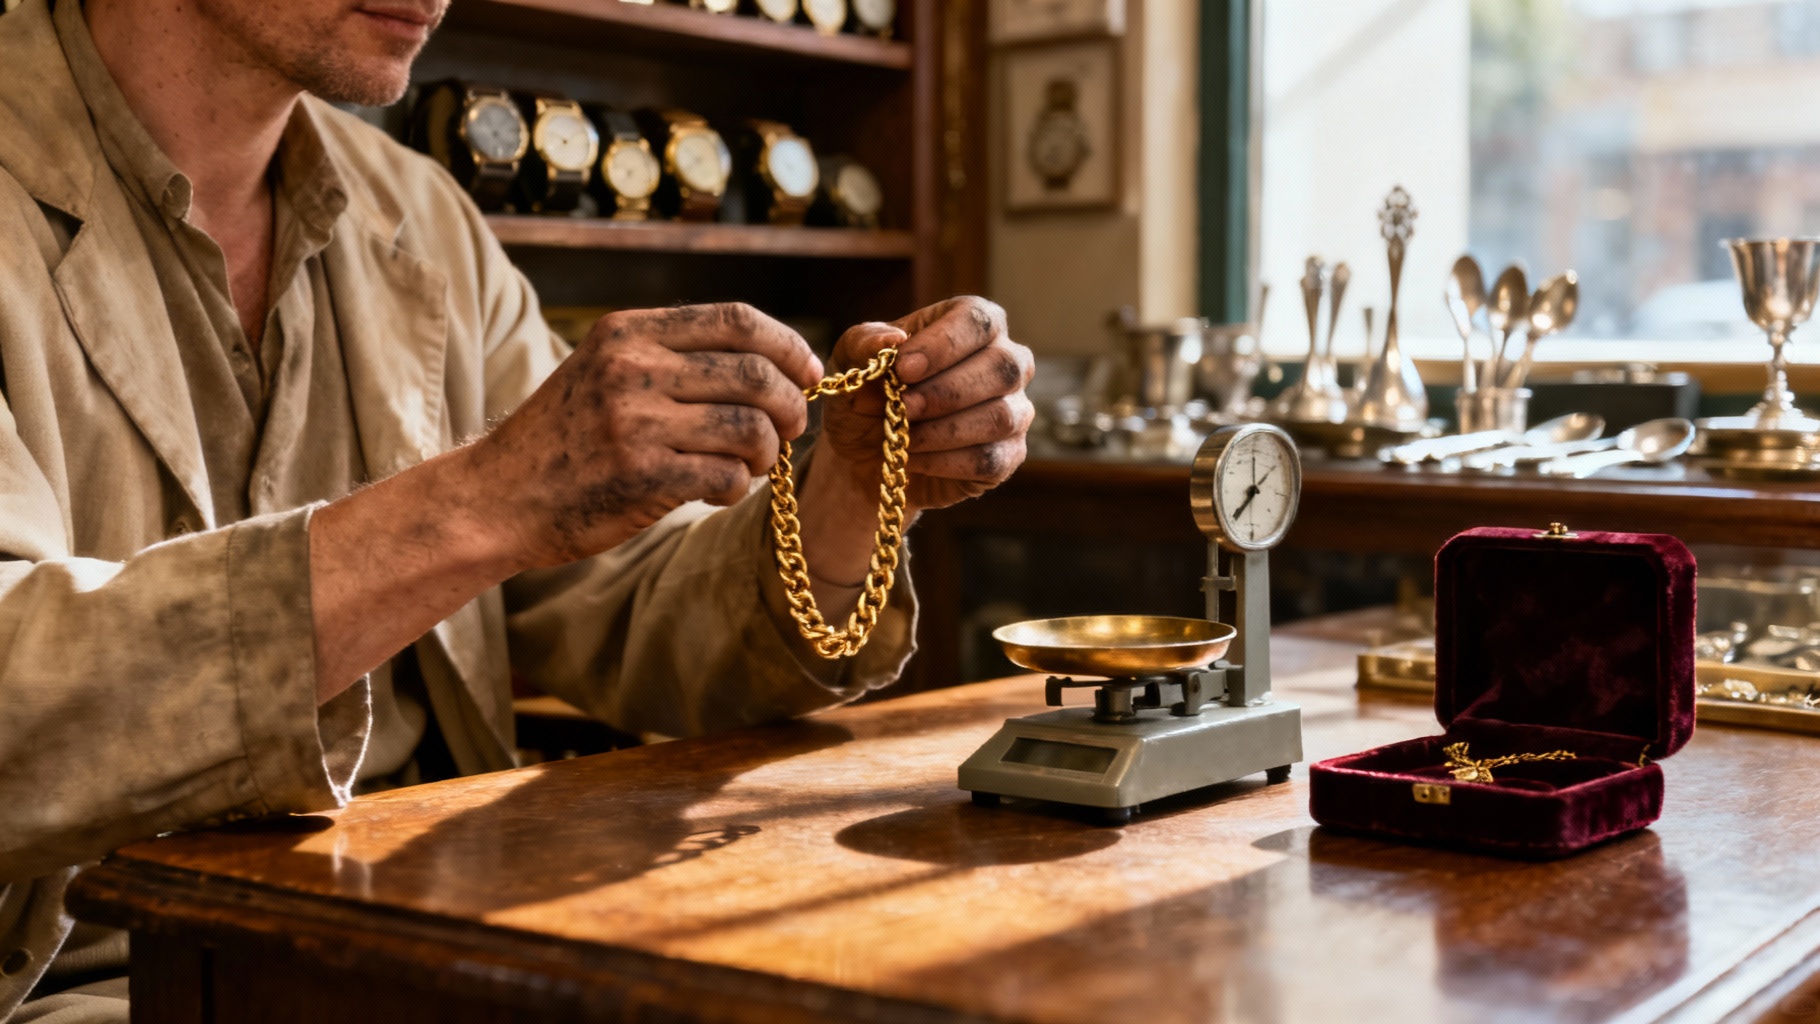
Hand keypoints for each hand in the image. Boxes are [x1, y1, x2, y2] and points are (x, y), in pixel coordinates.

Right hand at [472, 303, 821, 566]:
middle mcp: (633, 368)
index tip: (809, 373)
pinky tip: (718, 491)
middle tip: (790, 429)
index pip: (738, 319)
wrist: (498, 497)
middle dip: (792, 406)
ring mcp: (635, 421)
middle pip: (757, 374)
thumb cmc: (567, 438)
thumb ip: (676, 357)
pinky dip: (737, 488)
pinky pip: (728, 477)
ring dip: (767, 453)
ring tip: (750, 464)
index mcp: (630, 331)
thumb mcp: (608, 370)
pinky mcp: (641, 476)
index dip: (788, 346)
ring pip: (752, 428)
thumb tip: (777, 364)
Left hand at [817, 296, 1033, 513]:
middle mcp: (1007, 361)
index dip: (943, 345)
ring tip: (900, 436)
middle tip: (900, 407)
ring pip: (1000, 417)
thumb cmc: (869, 393)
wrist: (869, 453)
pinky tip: (913, 459)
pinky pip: (990, 459)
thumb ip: (864, 341)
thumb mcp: (851, 361)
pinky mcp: (1009, 455)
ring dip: (942, 430)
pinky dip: (945, 461)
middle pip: (1002, 367)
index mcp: (974, 323)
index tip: (902, 369)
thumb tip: (892, 340)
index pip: (978, 321)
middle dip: (944, 392)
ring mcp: (1015, 410)